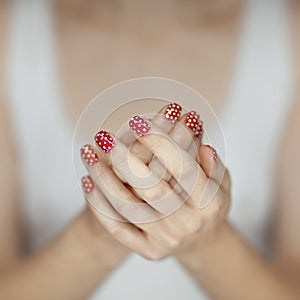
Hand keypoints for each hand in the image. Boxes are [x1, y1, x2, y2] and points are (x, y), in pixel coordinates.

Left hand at [81, 103, 229, 259]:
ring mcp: (167, 239)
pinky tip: (87, 182)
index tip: (138, 123)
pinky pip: (118, 228)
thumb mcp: (221, 181)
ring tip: (88, 153)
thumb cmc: (208, 203)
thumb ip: (210, 162)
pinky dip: (99, 205)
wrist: (202, 241)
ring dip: (104, 178)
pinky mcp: (149, 251)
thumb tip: (201, 139)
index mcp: (210, 202)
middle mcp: (188, 223)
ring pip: (128, 207)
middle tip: (104, 137)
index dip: (160, 143)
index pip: (183, 167)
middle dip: (124, 159)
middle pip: (151, 188)